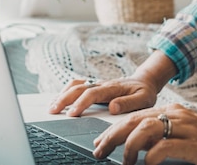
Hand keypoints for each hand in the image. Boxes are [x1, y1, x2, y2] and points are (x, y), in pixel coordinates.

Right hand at [48, 50, 177, 116]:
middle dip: (64, 99)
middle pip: (79, 88)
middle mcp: (102, 84)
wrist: (145, 81)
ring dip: (62, 94)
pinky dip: (66, 90)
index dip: (81, 103)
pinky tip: (59, 99)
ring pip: (76, 85)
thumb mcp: (144, 99)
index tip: (72, 113)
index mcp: (113, 88)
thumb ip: (129, 103)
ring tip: (52, 106)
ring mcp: (97, 83)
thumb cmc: (145, 92)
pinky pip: (77, 85)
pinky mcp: (95, 85)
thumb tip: (112, 107)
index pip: (93, 93)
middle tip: (53, 110)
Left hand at [92, 104, 196, 164]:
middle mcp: (176, 114)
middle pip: (135, 120)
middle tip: (99, 150)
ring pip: (146, 129)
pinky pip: (164, 147)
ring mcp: (186, 127)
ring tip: (123, 161)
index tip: (100, 142)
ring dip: (129, 146)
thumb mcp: (182, 135)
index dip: (114, 129)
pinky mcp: (194, 144)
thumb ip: (160, 136)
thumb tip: (135, 146)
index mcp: (171, 110)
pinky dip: (150, 157)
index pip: (135, 116)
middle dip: (113, 136)